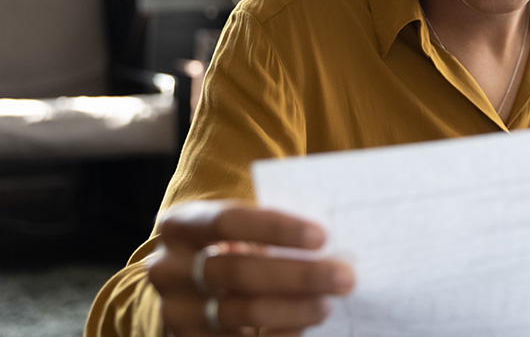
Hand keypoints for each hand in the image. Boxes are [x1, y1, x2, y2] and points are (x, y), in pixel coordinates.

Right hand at [146, 200, 354, 335]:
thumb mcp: (241, 228)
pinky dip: (279, 336)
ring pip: (240, 312)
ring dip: (293, 310)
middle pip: (238, 271)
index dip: (276, 229)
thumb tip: (337, 238)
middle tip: (343, 277)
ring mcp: (175, 310)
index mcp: (181, 225)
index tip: (322, 237)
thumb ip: (274, 228)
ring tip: (327, 305)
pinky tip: (304, 327)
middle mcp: (169, 268)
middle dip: (298, 275)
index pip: (228, 221)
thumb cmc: (232, 245)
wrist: (189, 285)